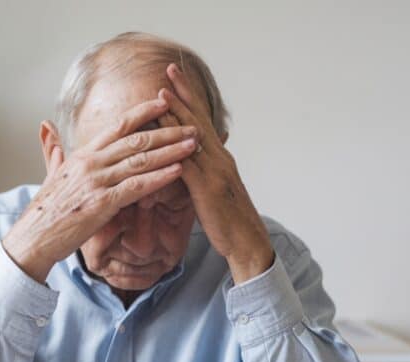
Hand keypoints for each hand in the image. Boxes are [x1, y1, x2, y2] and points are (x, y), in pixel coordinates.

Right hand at [3, 97, 197, 281]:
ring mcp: (96, 182)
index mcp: (82, 154)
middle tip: (193, 126)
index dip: (144, 112)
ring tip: (194, 145)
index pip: (118, 126)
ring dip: (171, 151)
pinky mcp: (101, 204)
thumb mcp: (49, 173)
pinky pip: (136, 187)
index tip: (165, 103)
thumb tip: (46, 126)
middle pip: (136, 139)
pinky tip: (178, 171)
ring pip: (140, 160)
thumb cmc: (44, 210)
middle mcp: (90, 163)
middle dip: (168, 131)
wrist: (32, 237)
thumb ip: (52, 149)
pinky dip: (159, 177)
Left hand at [159, 64, 273, 282]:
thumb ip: (202, 172)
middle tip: (169, 70)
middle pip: (197, 120)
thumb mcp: (215, 189)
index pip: (201, 121)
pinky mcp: (208, 190)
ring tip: (161, 94)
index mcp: (220, 158)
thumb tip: (188, 161)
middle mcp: (220, 159)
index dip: (188, 99)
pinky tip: (161, 140)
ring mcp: (215, 172)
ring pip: (192, 138)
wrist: (247, 242)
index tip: (174, 79)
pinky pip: (188, 166)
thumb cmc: (229, 220)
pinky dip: (174, 150)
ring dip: (176, 115)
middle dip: (182, 94)